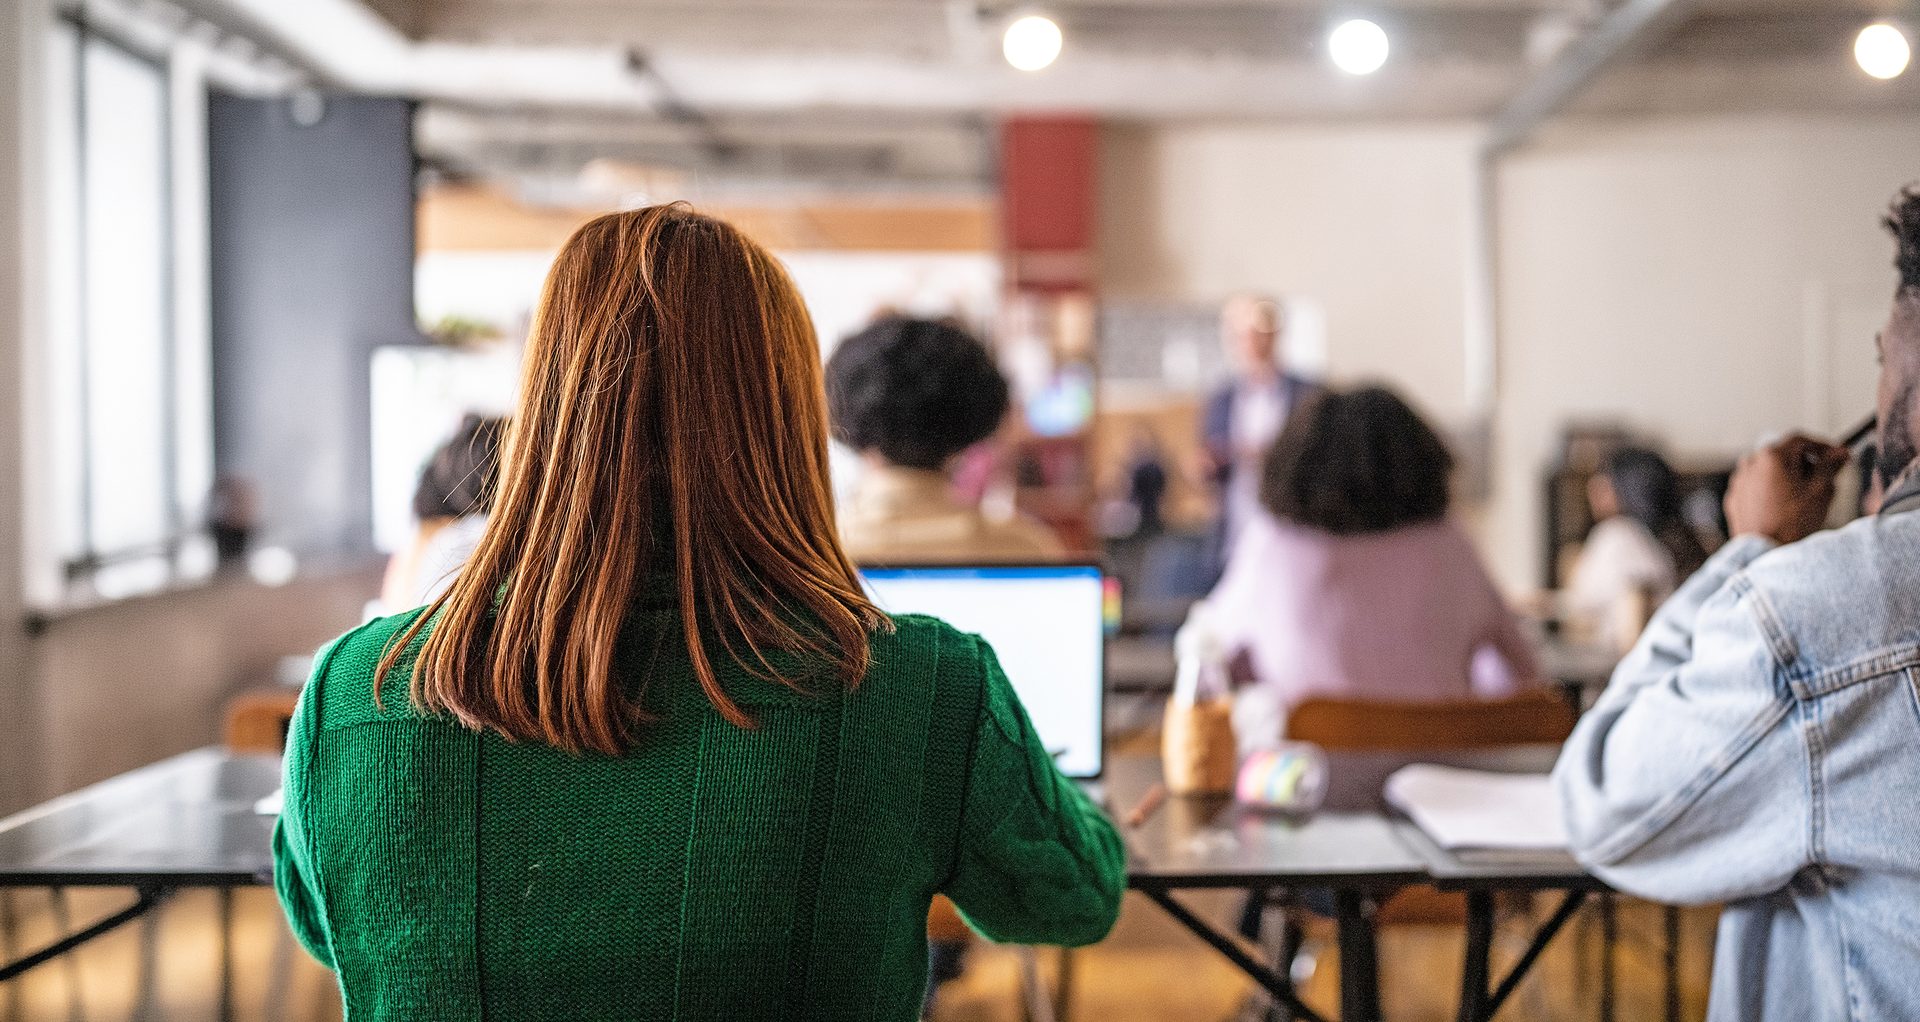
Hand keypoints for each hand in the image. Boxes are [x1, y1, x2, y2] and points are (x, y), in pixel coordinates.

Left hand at [1724, 435, 1848, 544]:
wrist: (1764, 551)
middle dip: (1807, 464)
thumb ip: (1830, 466)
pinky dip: (1773, 490)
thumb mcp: (1820, 490)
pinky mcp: (1735, 497)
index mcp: (1771, 456)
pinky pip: (1758, 486)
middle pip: (1785, 454)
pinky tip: (1785, 507)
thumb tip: (1840, 453)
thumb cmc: (1791, 522)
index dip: (1823, 447)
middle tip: (1825, 480)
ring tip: (1805, 498)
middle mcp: (1750, 464)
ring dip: (1790, 478)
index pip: (1801, 440)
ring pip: (1771, 471)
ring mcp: (1739, 480)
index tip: (1837, 456)